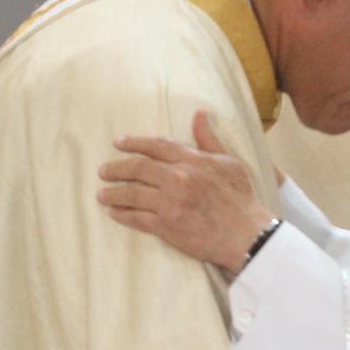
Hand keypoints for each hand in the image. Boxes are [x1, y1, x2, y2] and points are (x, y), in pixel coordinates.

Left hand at [99, 111, 274, 270]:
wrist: (247, 235)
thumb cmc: (241, 198)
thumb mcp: (229, 162)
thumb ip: (209, 140)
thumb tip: (199, 114)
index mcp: (193, 160)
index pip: (156, 146)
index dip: (134, 143)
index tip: (118, 143)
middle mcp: (179, 178)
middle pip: (138, 168)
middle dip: (116, 168)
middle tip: (103, 171)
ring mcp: (171, 202)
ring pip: (132, 194)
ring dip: (113, 194)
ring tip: (101, 194)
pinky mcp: (167, 226)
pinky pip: (137, 218)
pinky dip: (122, 215)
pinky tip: (113, 213)